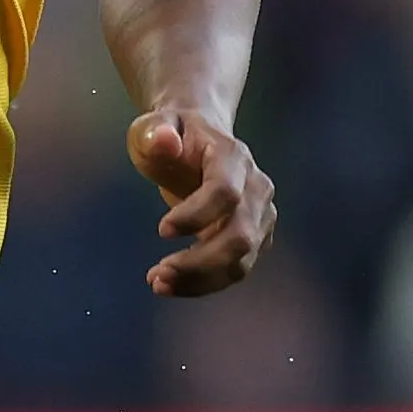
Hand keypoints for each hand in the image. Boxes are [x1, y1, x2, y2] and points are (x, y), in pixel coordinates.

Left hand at [127, 108, 273, 295]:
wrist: (197, 140)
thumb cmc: (171, 134)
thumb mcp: (152, 127)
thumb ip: (155, 131)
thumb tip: (164, 140)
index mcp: (232, 157)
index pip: (225, 191)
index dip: (196, 215)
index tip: (161, 231)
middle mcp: (256, 188)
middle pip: (240, 235)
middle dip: (199, 262)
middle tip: (157, 275)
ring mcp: (260, 215)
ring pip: (241, 261)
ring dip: (200, 280)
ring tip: (158, 284)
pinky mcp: (255, 238)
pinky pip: (235, 269)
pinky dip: (204, 283)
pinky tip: (171, 284)